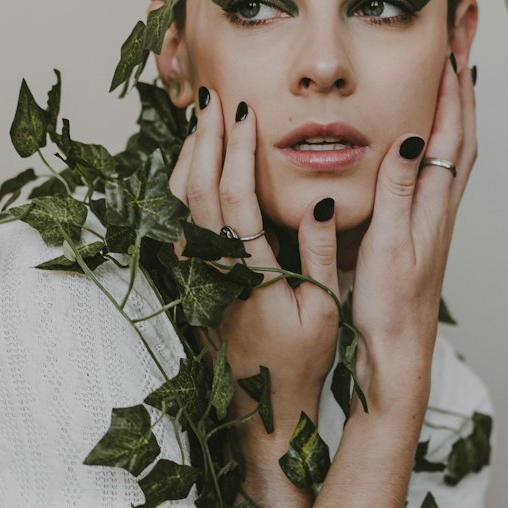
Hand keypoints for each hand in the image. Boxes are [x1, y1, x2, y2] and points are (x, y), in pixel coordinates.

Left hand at [168, 88, 340, 423]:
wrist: (261, 410)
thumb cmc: (300, 363)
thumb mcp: (324, 313)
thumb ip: (322, 255)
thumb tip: (322, 203)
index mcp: (252, 276)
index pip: (236, 201)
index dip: (237, 154)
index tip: (246, 114)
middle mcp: (216, 271)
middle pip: (198, 192)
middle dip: (204, 139)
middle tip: (214, 97)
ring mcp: (200, 275)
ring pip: (184, 205)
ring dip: (192, 157)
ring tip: (204, 117)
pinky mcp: (196, 280)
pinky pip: (186, 221)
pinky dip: (189, 183)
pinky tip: (200, 160)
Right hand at [351, 54, 476, 415]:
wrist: (398, 350)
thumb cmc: (389, 305)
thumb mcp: (387, 243)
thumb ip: (397, 190)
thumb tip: (414, 138)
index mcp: (434, 200)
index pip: (451, 126)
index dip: (454, 80)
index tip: (456, 33)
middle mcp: (441, 201)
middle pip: (461, 124)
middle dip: (462, 73)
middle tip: (464, 27)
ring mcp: (434, 212)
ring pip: (453, 141)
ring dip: (453, 98)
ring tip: (451, 62)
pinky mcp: (421, 224)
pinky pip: (438, 162)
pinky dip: (438, 132)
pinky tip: (426, 129)